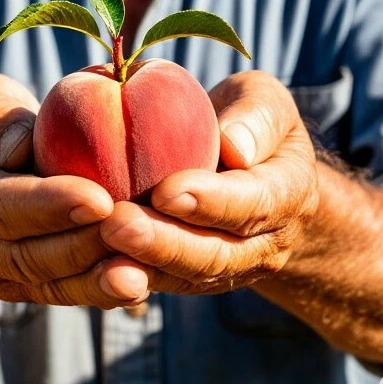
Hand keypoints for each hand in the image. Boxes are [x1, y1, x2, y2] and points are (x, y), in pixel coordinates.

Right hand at [0, 73, 148, 308]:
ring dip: (95, 280)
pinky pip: (66, 294)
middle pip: (24, 255)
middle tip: (131, 231)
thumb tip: (20, 149)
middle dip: (80, 246)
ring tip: (140, 270)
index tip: (99, 198)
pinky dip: (102, 291)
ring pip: (48, 284)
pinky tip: (141, 282)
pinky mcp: (30, 286)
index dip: (47, 205)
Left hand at [96, 71, 318, 297]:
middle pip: (216, 253)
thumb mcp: (265, 101)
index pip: (254, 202)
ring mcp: (232, 268)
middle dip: (164, 242)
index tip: (166, 190)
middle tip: (116, 224)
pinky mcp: (196, 278)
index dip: (211, 201)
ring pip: (186, 276)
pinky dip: (129, 274)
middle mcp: (267, 243)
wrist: (257, 173)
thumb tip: (232, 145)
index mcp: (290, 193)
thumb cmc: (252, 121)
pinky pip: (164, 282)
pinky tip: (91, 262)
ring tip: (100, 244)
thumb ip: (257, 116)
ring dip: (142, 264)